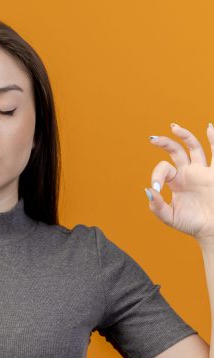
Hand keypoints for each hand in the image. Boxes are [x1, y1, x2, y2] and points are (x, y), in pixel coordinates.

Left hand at [145, 122, 213, 243]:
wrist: (212, 230)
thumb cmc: (191, 224)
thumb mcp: (169, 217)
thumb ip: (157, 206)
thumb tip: (149, 190)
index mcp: (176, 181)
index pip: (164, 168)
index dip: (157, 175)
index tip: (157, 188)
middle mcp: (189, 173)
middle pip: (176, 151)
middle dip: (165, 143)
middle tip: (152, 139)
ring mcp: (203, 171)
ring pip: (195, 148)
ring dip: (185, 136)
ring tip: (174, 127)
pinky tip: (210, 127)